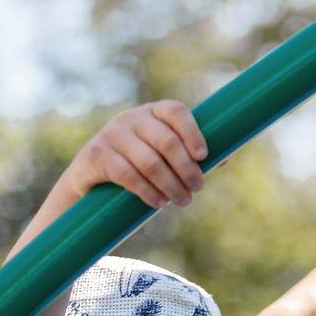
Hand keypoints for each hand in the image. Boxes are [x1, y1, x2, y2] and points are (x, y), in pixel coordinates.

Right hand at [60, 99, 208, 211]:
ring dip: (170, 185)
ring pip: (148, 161)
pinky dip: (147, 191)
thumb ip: (187, 155)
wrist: (88, 179)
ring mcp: (112, 135)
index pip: (176, 112)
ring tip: (183, 201)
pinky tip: (159, 203)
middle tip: (197, 188)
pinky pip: (127, 175)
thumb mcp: (159, 156)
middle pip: (165, 141)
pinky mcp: (96, 155)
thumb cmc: (134, 166)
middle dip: (185, 168)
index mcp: (151, 112)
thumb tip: (227, 158)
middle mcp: (131, 118)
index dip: (193, 132)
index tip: (204, 156)